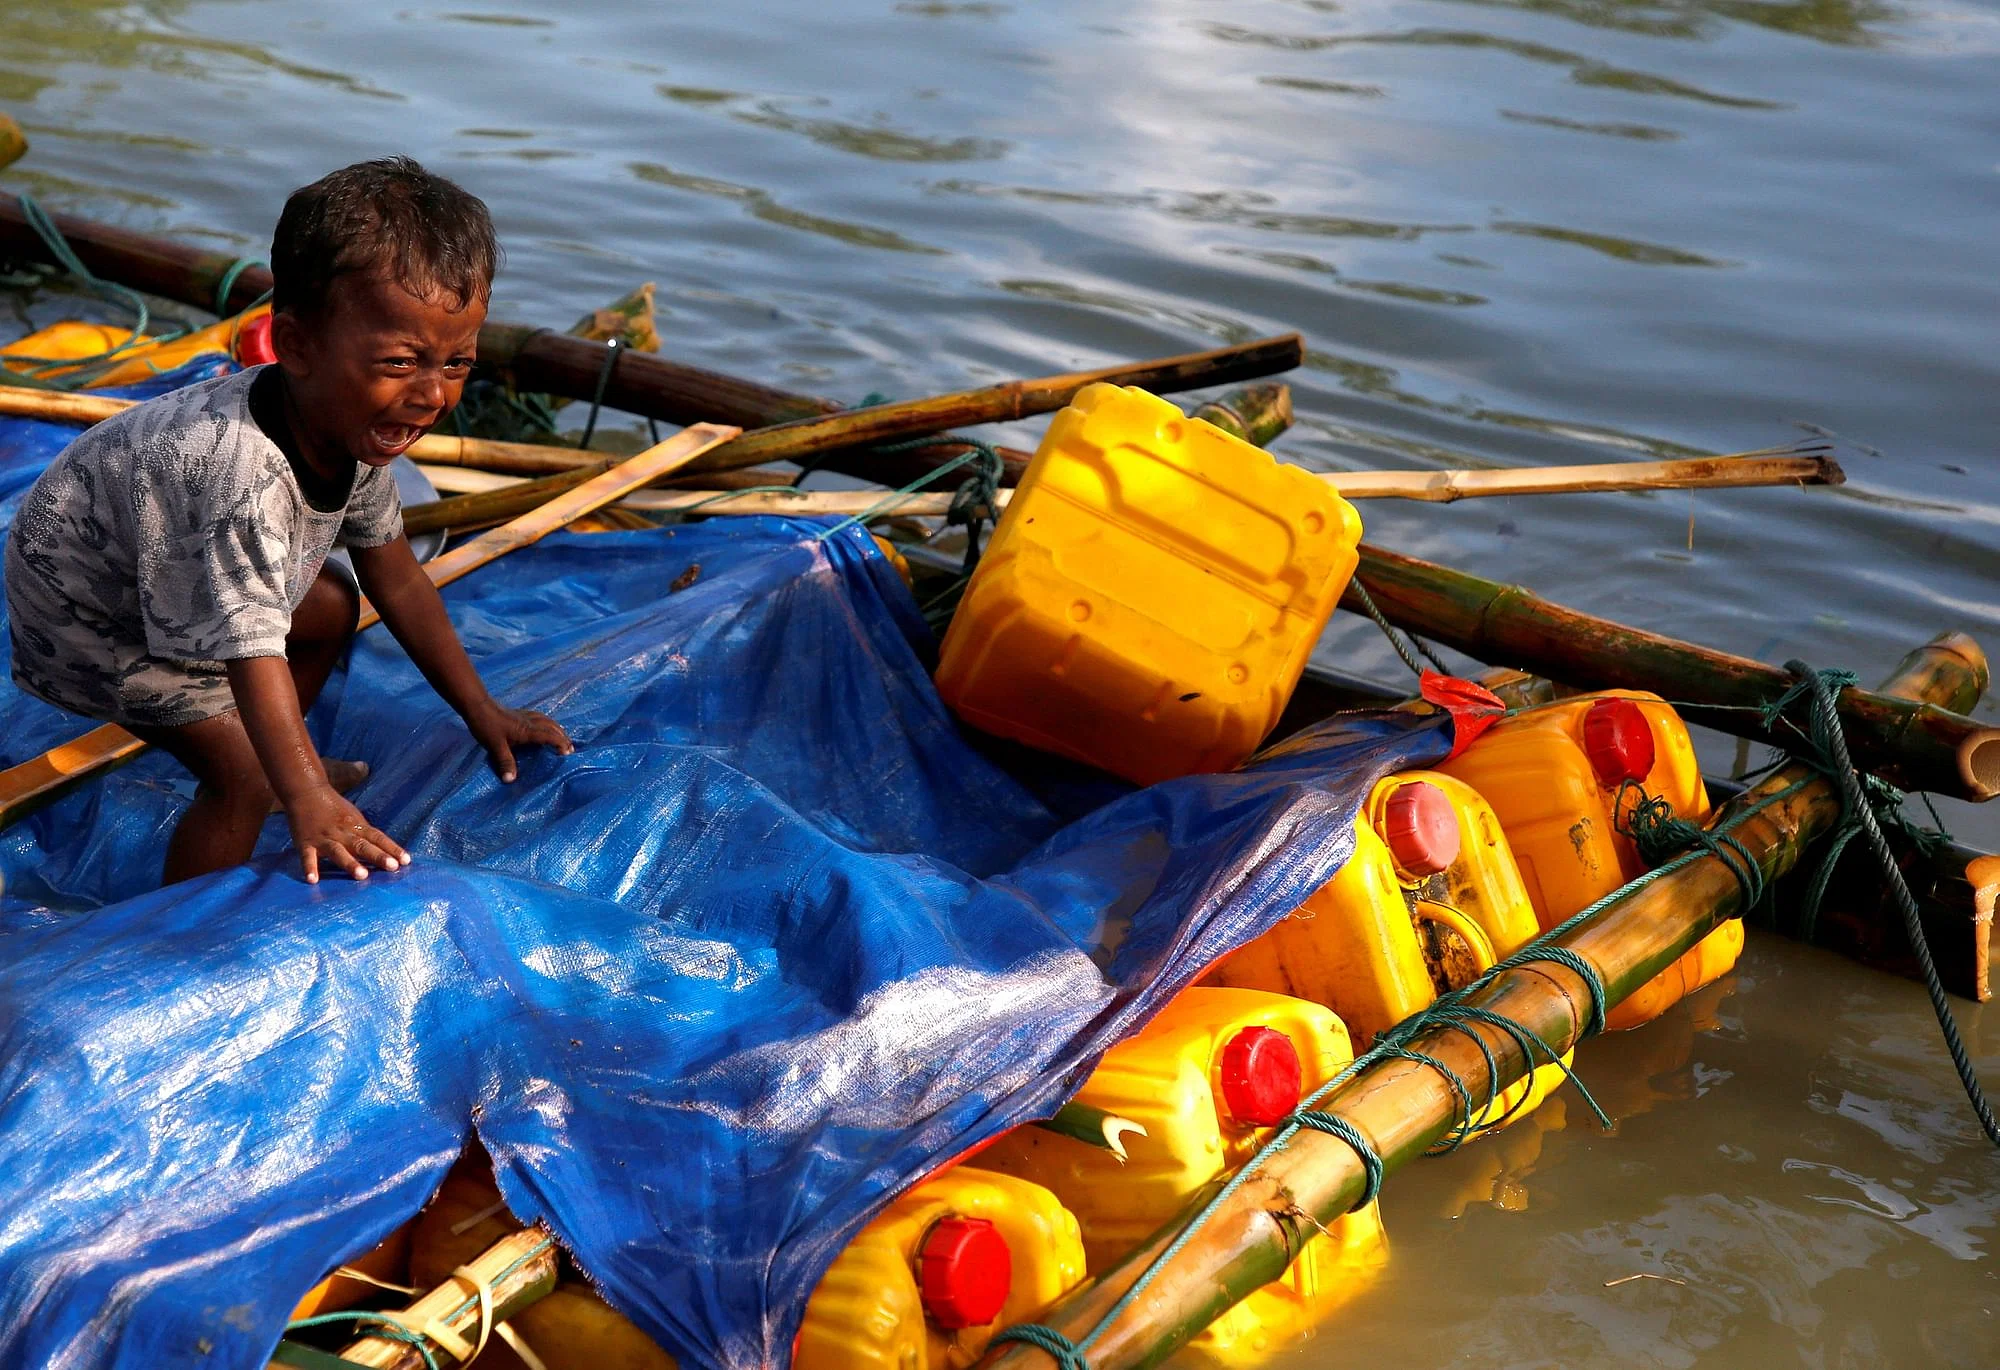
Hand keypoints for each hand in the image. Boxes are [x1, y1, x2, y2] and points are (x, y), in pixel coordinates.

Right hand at [284, 784, 409, 883]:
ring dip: (350, 863)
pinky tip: (313, 880)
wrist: (306, 792)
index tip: (406, 861)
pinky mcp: (305, 843)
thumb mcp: (354, 818)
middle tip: (392, 867)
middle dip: (378, 856)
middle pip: (362, 845)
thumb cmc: (333, 808)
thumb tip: (386, 851)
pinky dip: (310, 867)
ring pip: (338, 852)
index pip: (378, 838)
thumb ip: (366, 834)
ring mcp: (324, 838)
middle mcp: (343, 833)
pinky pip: (307, 856)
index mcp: (357, 826)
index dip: (392, 849)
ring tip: (362, 875)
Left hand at [467, 702, 573, 782]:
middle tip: (570, 749)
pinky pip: (540, 717)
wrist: (478, 706)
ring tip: (563, 737)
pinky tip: (545, 725)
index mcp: (527, 730)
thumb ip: (505, 762)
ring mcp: (525, 716)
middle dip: (563, 737)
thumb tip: (511, 781)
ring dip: (557, 729)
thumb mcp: (495, 746)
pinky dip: (548, 722)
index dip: (560, 743)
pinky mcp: (520, 713)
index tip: (568, 753)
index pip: (550, 736)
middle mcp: (530, 722)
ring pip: (548, 721)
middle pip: (553, 727)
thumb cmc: (487, 726)